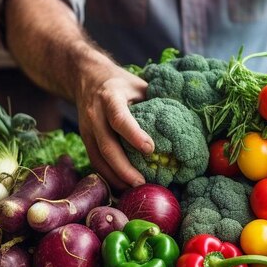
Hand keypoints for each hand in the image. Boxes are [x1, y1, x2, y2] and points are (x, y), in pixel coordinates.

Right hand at [75, 60, 152, 190]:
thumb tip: (181, 121)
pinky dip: (108, 176)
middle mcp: (95, 114)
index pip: (120, 118)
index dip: (134, 135)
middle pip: (107, 145)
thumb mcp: (138, 84)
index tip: (150, 149)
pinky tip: (122, 185)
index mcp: (110, 97)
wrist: (87, 77)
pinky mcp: (85, 139)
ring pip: (98, 158)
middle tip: (142, 182)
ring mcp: (87, 129)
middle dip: (124, 167)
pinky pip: (95, 161)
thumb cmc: (120, 82)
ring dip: (115, 177)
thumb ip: (153, 101)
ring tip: (134, 189)